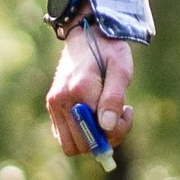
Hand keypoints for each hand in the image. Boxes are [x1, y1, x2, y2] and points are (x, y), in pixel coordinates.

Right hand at [46, 23, 133, 157]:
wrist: (86, 34)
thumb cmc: (108, 50)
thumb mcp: (121, 68)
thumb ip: (114, 97)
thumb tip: (107, 127)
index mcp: (80, 89)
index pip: (98, 131)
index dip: (117, 131)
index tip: (127, 111)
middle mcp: (62, 99)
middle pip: (83, 144)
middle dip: (105, 139)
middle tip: (119, 116)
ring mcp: (54, 103)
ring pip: (71, 145)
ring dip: (92, 140)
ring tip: (106, 118)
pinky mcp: (52, 105)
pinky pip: (63, 137)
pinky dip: (80, 135)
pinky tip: (94, 117)